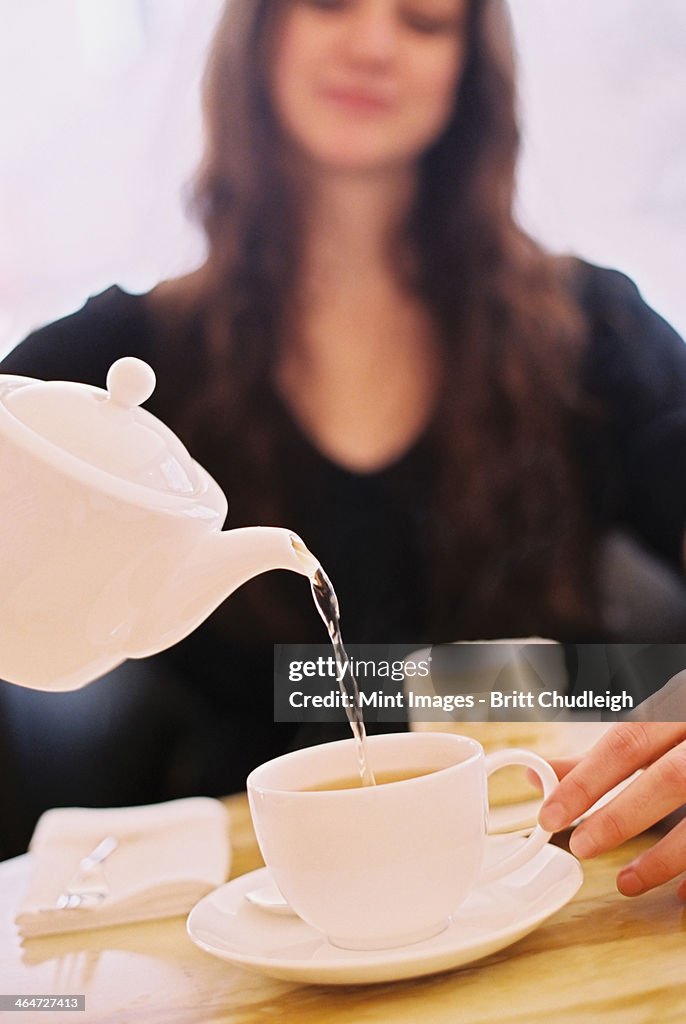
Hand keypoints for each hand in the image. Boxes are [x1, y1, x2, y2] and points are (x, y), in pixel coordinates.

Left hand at [538, 722, 685, 898]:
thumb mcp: (653, 730)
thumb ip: (600, 756)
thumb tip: (538, 775)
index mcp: (678, 708)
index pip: (626, 741)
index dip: (587, 780)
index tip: (552, 814)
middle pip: (669, 778)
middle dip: (621, 817)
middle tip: (582, 847)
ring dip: (664, 857)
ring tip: (626, 882)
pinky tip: (681, 894)